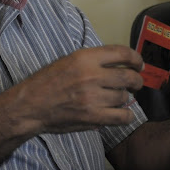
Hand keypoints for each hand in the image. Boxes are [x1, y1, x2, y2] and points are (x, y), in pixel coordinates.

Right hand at [12, 45, 143, 134]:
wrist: (31, 105)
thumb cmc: (47, 82)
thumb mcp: (69, 60)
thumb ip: (93, 60)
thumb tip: (119, 63)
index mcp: (85, 57)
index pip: (122, 53)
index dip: (136, 58)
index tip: (139, 64)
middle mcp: (91, 75)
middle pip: (128, 77)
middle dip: (137, 81)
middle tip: (136, 83)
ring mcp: (93, 97)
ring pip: (124, 97)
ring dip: (124, 98)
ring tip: (116, 99)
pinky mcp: (93, 117)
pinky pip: (122, 116)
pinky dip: (126, 116)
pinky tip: (122, 114)